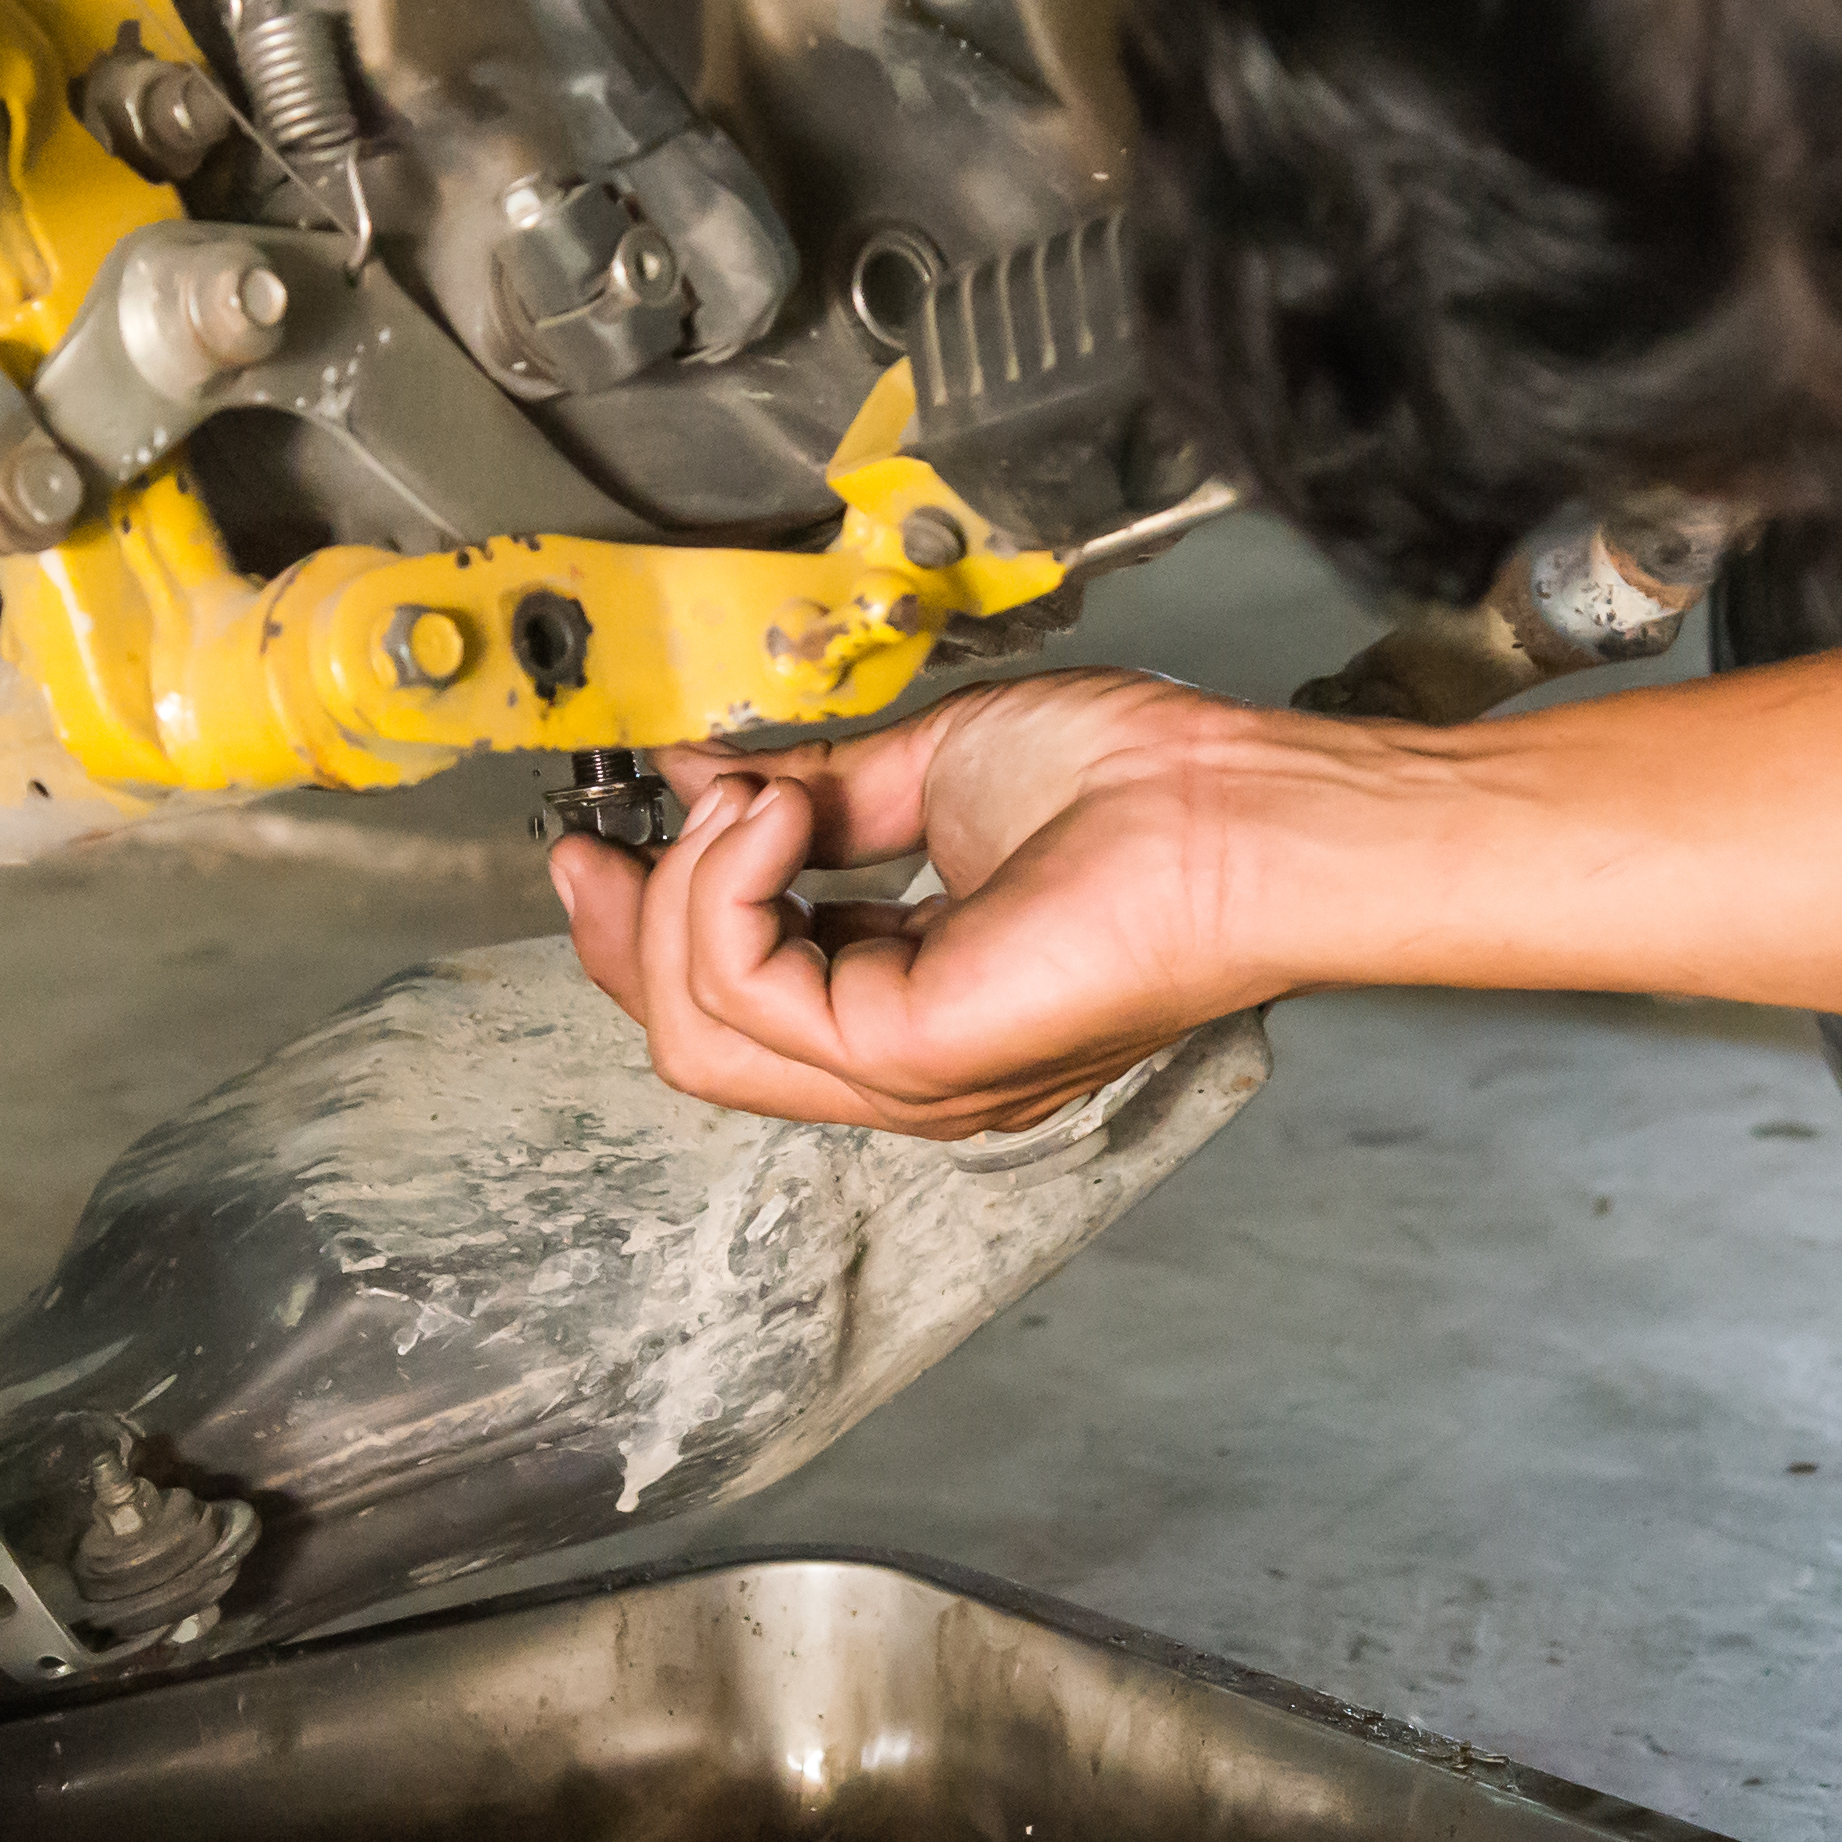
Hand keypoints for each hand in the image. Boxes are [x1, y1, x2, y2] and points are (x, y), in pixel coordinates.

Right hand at [548, 667, 1287, 1132]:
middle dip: (622, 934)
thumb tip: (704, 777)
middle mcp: (901, 1061)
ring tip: (745, 801)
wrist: (1240, 811)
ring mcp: (904, 1075)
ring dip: (680, 896)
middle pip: (690, 1040)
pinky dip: (724, 890)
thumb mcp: (933, 766)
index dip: (649, 926)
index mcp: (910, 1000)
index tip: (604, 837)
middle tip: (601, 840)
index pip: (733, 1003)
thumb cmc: (1146, 789)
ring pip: (697, 1033)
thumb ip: (816, 791)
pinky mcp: (909, 1055)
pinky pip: (743, 992)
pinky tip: (770, 816)